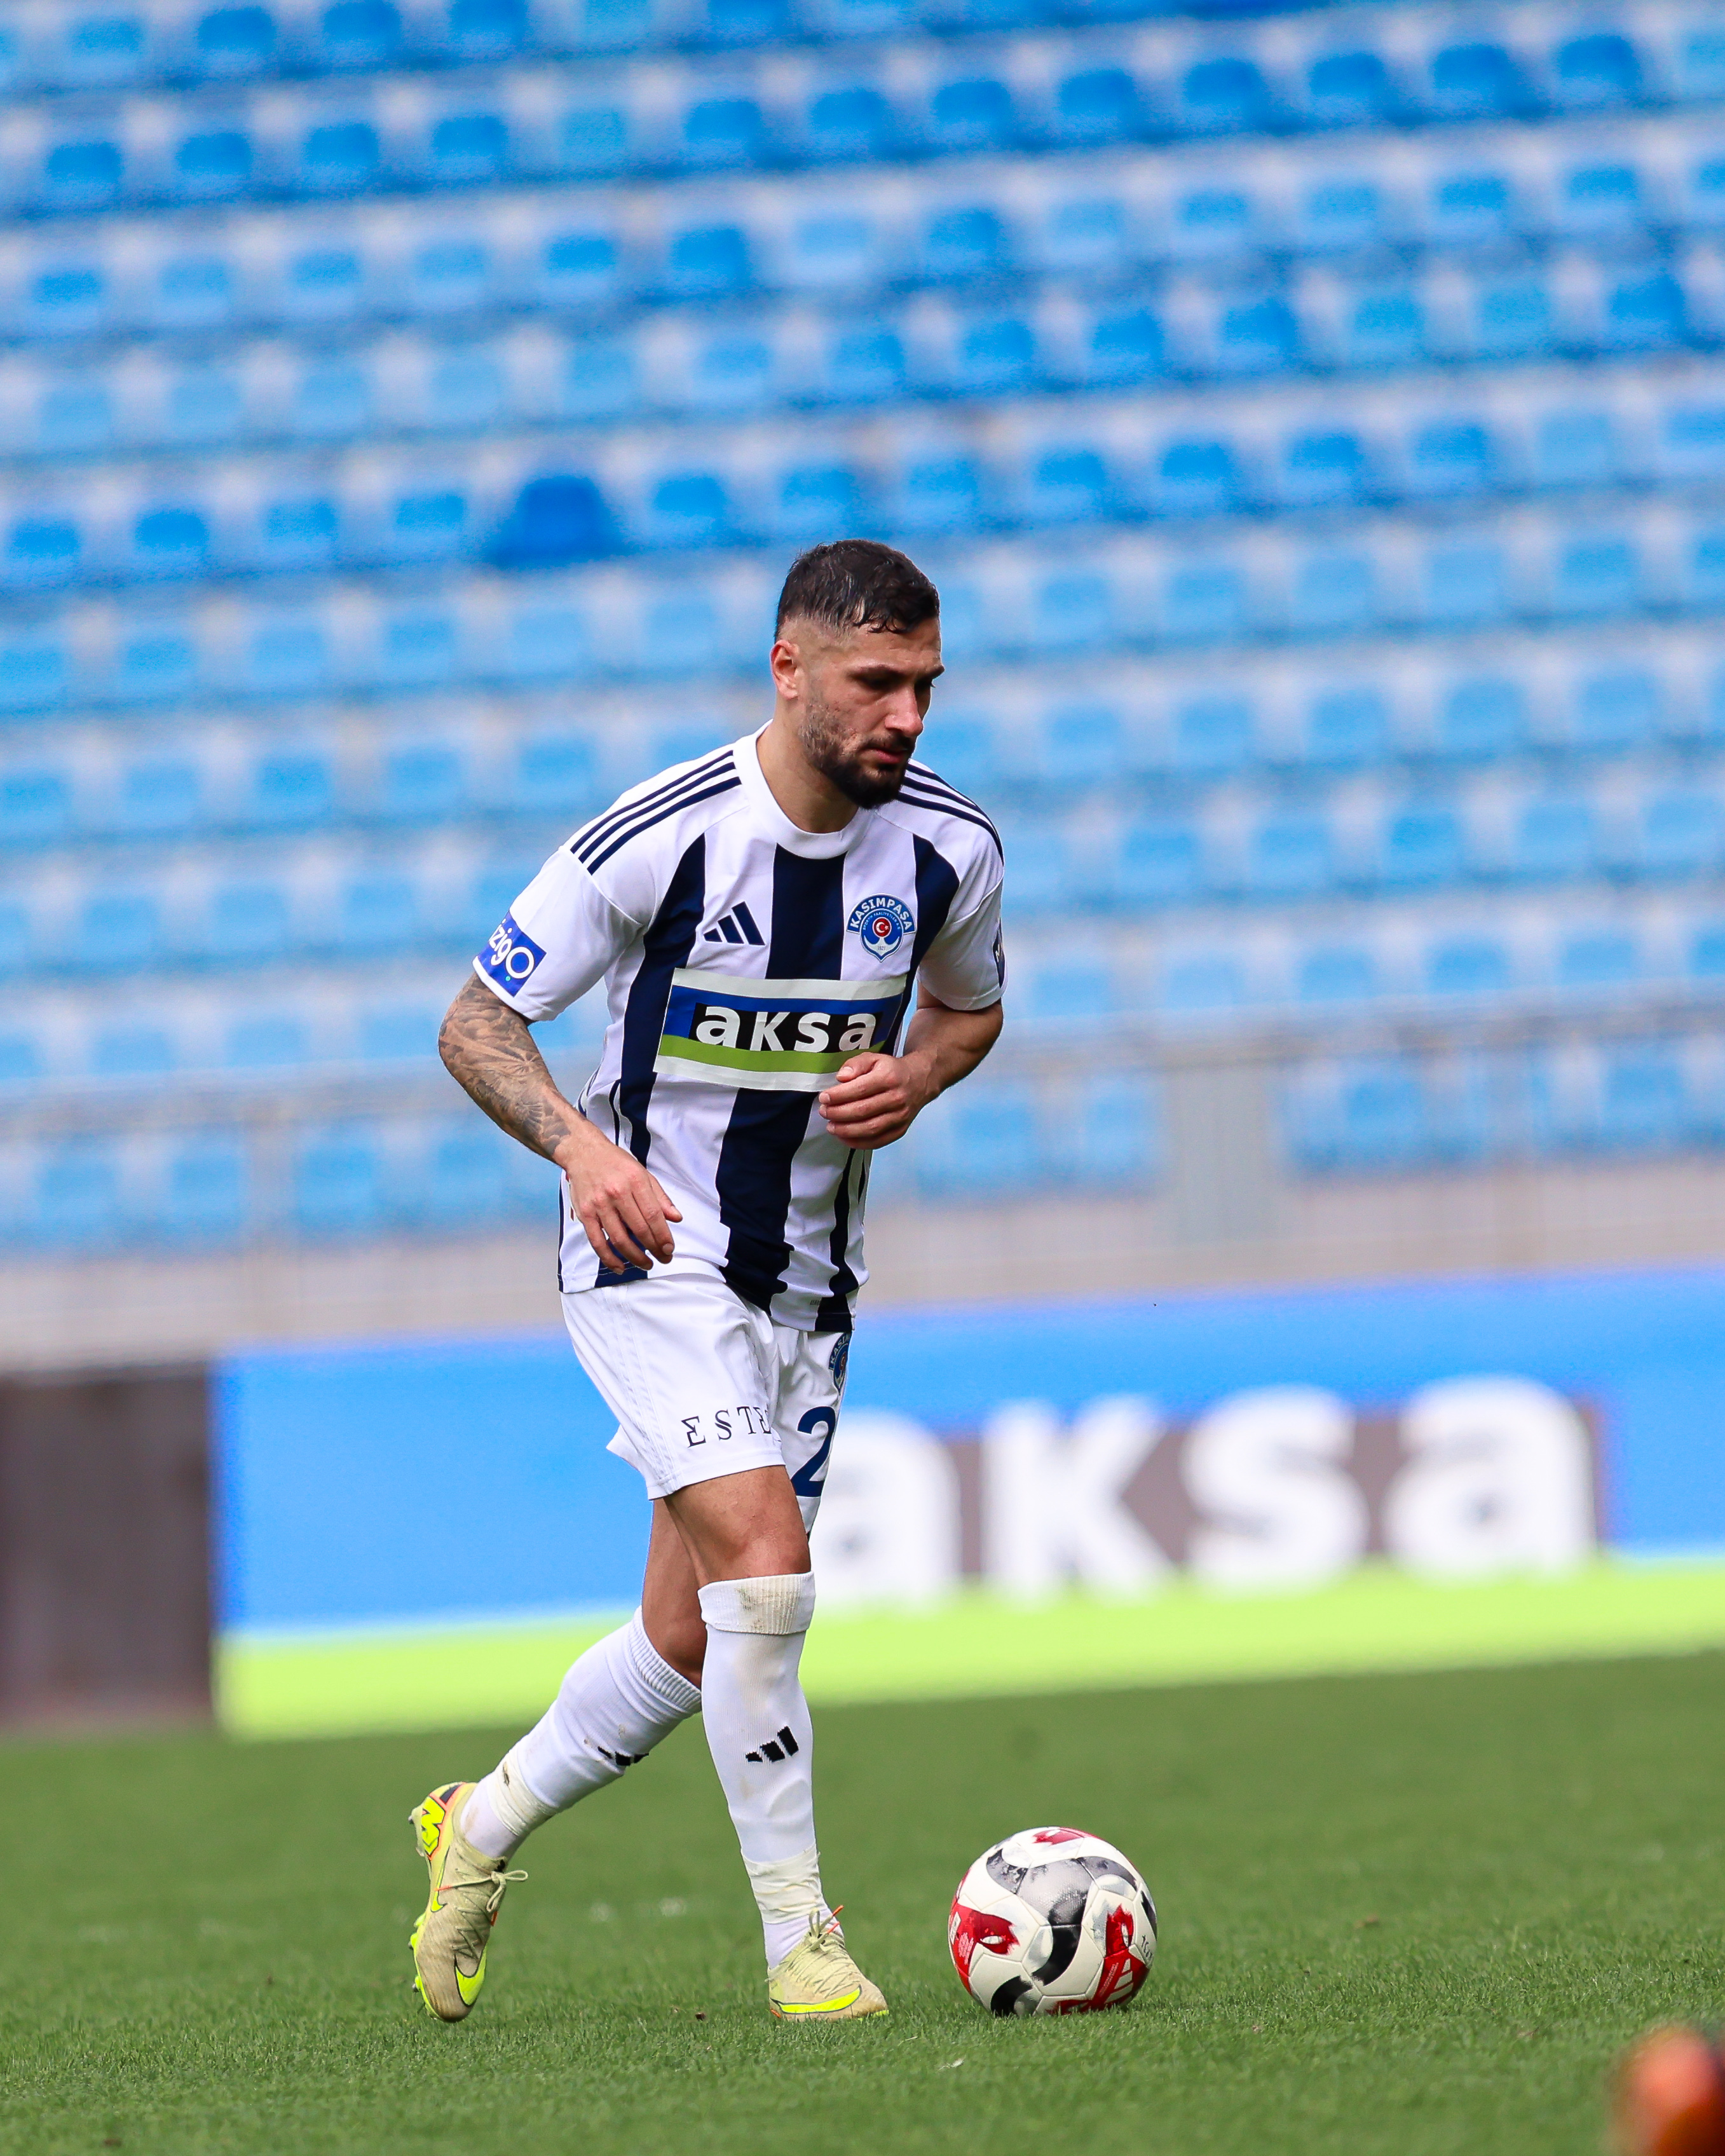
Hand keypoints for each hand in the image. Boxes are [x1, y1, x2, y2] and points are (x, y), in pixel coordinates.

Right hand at [555, 1124, 682, 1272]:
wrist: (583, 1151)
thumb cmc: (615, 1163)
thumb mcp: (642, 1173)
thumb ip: (660, 1197)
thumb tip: (676, 1218)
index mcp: (635, 1181)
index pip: (653, 1215)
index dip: (663, 1235)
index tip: (670, 1248)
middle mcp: (617, 1193)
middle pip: (639, 1229)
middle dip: (654, 1248)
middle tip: (663, 1259)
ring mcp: (599, 1204)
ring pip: (619, 1238)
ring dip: (635, 1257)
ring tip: (646, 1265)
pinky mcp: (585, 1213)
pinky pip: (597, 1241)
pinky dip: (609, 1258)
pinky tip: (619, 1267)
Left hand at [817, 1051, 935, 1148]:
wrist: (919, 1081)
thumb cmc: (892, 1071)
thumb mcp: (874, 1058)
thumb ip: (855, 1064)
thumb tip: (841, 1078)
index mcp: (889, 1077)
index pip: (859, 1089)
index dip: (838, 1096)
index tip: (824, 1097)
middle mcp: (897, 1098)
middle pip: (862, 1111)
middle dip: (838, 1113)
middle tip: (824, 1112)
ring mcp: (900, 1116)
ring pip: (870, 1129)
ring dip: (846, 1130)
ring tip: (831, 1126)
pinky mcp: (901, 1130)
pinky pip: (878, 1141)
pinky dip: (859, 1142)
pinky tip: (844, 1137)